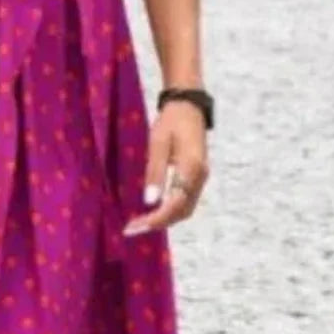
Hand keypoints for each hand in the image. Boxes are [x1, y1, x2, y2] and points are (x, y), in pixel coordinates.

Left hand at [123, 101, 208, 236]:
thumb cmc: (170, 122)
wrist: (188, 106)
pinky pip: (186, 201)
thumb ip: (154, 172)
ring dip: (164, 219)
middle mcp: (200, 177)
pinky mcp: (197, 176)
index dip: (156, 219)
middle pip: (182, 211)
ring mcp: (201, 178)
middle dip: (158, 223)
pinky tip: (153, 210)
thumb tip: (150, 202)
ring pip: (185, 209)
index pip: (175, 204)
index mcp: (191, 168)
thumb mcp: (157, 144)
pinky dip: (170, 210)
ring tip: (141, 222)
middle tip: (133, 227)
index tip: (136, 226)